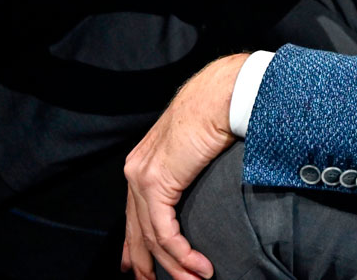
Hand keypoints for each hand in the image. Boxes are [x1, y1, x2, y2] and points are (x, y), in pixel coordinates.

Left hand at [121, 54, 246, 279]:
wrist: (222, 94)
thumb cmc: (219, 111)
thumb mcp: (197, 148)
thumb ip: (188, 169)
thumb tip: (201, 182)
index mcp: (145, 161)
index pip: (134, 213)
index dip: (135, 244)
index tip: (135, 266)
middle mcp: (136, 170)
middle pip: (136, 230)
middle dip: (145, 263)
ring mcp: (141, 177)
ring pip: (152, 237)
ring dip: (176, 265)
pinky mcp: (156, 183)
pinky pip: (165, 232)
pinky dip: (182, 254)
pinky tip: (198, 266)